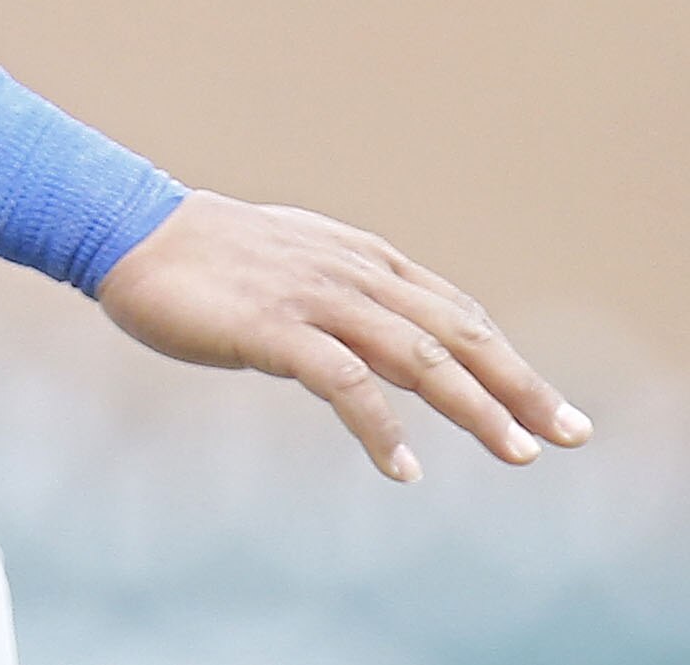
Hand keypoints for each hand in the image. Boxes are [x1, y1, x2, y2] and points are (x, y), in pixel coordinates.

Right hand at [97, 190, 591, 480]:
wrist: (124, 228)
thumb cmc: (199, 254)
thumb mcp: (289, 262)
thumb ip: (341, 290)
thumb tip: (379, 338)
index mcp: (356, 257)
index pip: (453, 311)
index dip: (505, 356)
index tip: (546, 403)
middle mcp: (349, 272)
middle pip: (456, 332)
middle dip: (518, 384)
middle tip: (570, 433)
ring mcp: (313, 297)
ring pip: (418, 355)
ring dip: (475, 406)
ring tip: (517, 453)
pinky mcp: (273, 328)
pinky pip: (346, 382)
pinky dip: (382, 426)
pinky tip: (402, 466)